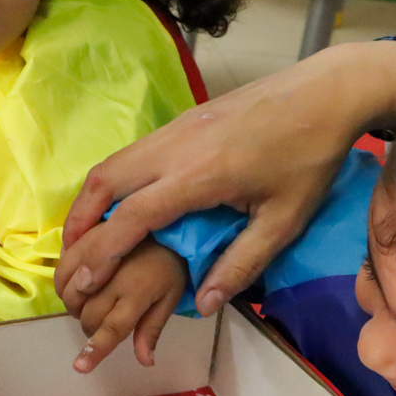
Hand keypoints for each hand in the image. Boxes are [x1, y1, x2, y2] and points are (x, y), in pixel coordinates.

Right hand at [57, 38, 395, 318]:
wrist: (325, 92)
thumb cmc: (310, 159)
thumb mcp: (285, 222)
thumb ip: (241, 264)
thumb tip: (202, 303)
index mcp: (201, 174)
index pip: (134, 216)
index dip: (104, 252)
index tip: (83, 282)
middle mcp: (177, 146)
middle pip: (105, 183)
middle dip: (80, 226)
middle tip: (70, 264)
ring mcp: (176, 128)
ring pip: (113, 163)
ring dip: (90, 202)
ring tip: (83, 239)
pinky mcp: (183, 120)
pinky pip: (131, 153)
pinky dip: (111, 182)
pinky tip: (116, 206)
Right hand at [72, 238, 185, 373]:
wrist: (165, 219)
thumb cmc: (170, 265)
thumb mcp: (169, 298)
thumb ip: (152, 329)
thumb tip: (145, 361)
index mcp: (138, 292)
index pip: (112, 327)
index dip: (95, 349)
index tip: (80, 368)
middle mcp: (113, 276)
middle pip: (87, 315)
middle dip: (89, 327)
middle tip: (101, 323)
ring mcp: (94, 255)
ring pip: (68, 294)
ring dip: (74, 307)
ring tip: (89, 304)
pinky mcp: (83, 240)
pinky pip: (60, 270)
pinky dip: (64, 284)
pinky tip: (78, 283)